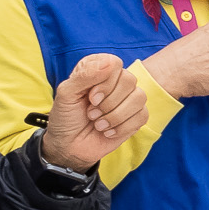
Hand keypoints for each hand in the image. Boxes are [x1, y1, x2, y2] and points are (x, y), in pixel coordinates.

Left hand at [42, 53, 147, 171]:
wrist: (68, 146)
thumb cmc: (66, 117)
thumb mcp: (67, 93)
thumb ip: (85, 75)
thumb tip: (110, 63)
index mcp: (99, 69)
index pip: (114, 64)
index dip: (105, 83)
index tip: (90, 98)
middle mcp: (116, 80)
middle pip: (129, 80)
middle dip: (109, 103)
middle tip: (91, 113)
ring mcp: (128, 99)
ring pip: (139, 98)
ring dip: (115, 116)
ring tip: (98, 124)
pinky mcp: (135, 117)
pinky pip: (143, 116)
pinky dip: (122, 127)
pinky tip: (107, 131)